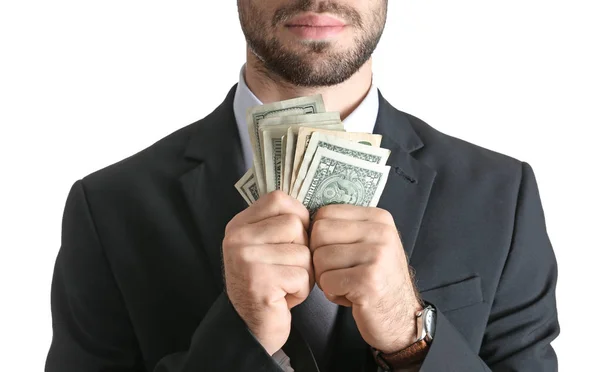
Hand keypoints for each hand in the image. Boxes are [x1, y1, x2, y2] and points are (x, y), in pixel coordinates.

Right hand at [222, 191, 313, 354]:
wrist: (249, 327)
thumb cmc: (267, 284)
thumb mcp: (265, 246)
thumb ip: (279, 224)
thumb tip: (316, 209)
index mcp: (239, 224)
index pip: (278, 199)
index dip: (298, 216)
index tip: (295, 238)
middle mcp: (237, 238)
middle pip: (295, 225)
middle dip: (303, 250)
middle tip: (287, 269)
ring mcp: (246, 258)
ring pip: (303, 252)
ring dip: (304, 273)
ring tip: (285, 284)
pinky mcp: (259, 281)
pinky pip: (302, 276)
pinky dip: (301, 291)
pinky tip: (284, 297)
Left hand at [310, 205, 422, 352]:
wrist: (402, 319)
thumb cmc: (378, 282)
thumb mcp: (370, 245)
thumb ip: (345, 228)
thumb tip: (306, 220)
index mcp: (378, 218)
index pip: (325, 212)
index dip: (319, 236)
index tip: (335, 252)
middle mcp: (381, 232)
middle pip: (319, 233)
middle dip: (319, 257)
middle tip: (338, 272)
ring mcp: (377, 255)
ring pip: (319, 258)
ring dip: (326, 278)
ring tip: (347, 285)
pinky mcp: (368, 280)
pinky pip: (326, 281)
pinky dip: (332, 293)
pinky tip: (351, 296)